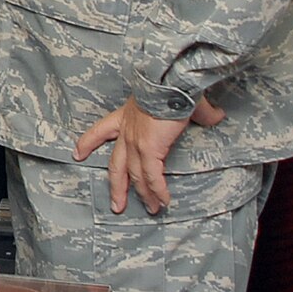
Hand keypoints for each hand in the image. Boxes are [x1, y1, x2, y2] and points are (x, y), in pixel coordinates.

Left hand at [74, 94, 225, 213]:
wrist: (169, 81)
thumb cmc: (171, 85)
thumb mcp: (173, 98)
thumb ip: (195, 110)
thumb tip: (215, 114)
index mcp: (125, 116)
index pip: (100, 131)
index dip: (87, 143)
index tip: (77, 153)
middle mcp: (126, 132)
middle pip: (116, 165)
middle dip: (116, 187)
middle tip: (117, 205)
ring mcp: (136, 143)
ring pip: (135, 177)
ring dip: (143, 195)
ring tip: (151, 210)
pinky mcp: (149, 150)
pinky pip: (152, 178)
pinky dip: (158, 192)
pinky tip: (163, 202)